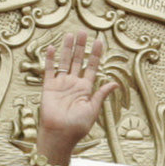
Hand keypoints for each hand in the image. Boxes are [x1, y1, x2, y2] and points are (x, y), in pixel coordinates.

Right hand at [37, 31, 117, 163]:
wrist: (60, 134)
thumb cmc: (77, 126)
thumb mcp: (93, 109)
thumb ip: (101, 94)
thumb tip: (115, 83)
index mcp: (85, 89)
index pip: (92, 67)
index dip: (96, 55)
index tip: (100, 41)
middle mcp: (73, 85)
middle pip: (78, 61)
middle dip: (81, 46)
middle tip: (84, 32)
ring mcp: (61, 85)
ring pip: (65, 62)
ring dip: (68, 49)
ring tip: (71, 34)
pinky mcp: (49, 88)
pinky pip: (49, 71)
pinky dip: (50, 60)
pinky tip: (53, 48)